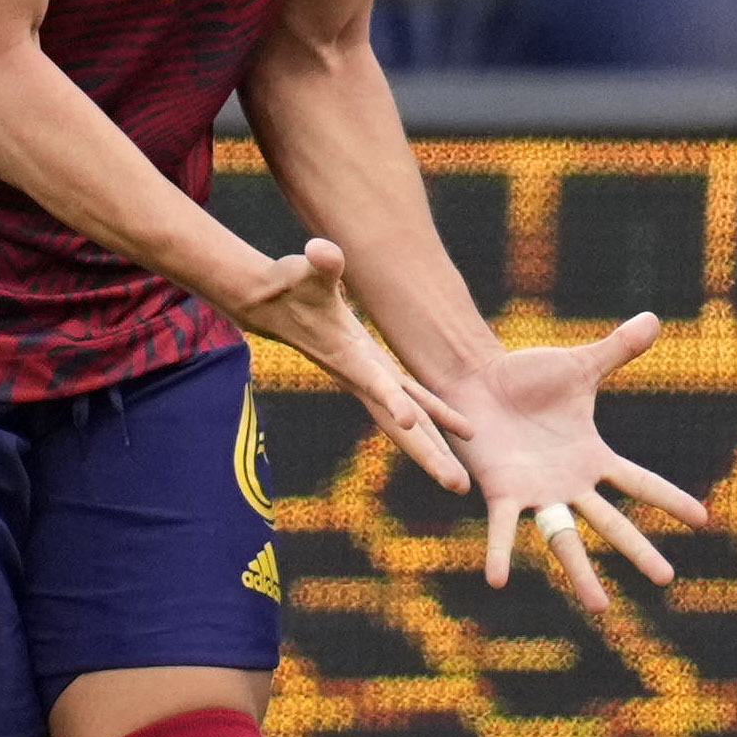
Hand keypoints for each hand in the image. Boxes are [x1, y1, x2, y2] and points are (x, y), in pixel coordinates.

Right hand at [223, 235, 473, 497]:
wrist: (274, 303)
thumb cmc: (290, 284)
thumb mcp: (305, 269)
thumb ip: (319, 263)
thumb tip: (322, 250)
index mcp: (349, 357)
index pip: (374, 382)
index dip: (391, 400)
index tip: (410, 424)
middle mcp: (362, 377)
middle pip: (400, 424)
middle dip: (427, 455)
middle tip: (458, 486)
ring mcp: (370, 379)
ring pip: (410, 423)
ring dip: (436, 451)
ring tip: (462, 483)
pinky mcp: (376, 374)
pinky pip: (414, 403)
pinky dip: (437, 419)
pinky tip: (462, 432)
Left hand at [446, 311, 709, 622]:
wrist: (478, 381)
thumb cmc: (529, 377)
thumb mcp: (580, 366)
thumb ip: (616, 350)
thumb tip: (655, 319)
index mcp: (592, 458)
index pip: (640, 482)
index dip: (670, 500)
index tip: (705, 521)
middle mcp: (568, 484)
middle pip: (610, 523)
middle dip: (638, 552)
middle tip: (667, 581)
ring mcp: (536, 493)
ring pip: (562, 538)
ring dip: (580, 573)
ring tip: (598, 608)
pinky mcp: (500, 492)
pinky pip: (502, 527)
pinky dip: (499, 552)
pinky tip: (497, 580)